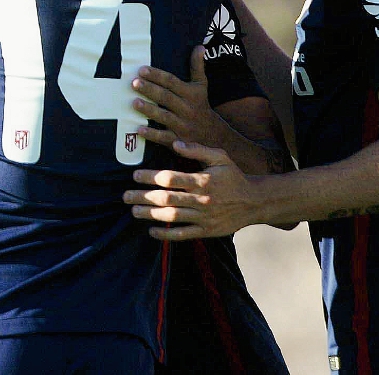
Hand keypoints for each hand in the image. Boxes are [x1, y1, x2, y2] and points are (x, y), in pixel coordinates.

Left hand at [123, 139, 262, 239]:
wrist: (254, 202)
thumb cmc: (233, 176)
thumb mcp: (220, 157)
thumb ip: (197, 150)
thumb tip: (175, 144)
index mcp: (203, 180)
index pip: (171, 178)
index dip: (150, 177)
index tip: (135, 175)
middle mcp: (201, 199)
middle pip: (166, 199)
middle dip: (143, 197)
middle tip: (125, 195)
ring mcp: (203, 217)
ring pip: (171, 217)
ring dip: (149, 215)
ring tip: (134, 211)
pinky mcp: (206, 231)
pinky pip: (182, 234)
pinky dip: (166, 235)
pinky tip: (151, 231)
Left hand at [130, 46, 227, 149]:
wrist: (215, 136)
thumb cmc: (201, 106)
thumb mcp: (201, 86)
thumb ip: (197, 67)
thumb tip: (199, 46)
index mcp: (191, 94)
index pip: (172, 82)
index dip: (157, 76)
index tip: (142, 69)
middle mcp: (187, 109)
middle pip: (167, 98)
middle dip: (150, 90)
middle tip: (134, 83)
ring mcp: (182, 125)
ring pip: (165, 117)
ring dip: (150, 110)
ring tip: (134, 103)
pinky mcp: (178, 140)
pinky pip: (164, 137)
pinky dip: (152, 134)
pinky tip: (139, 129)